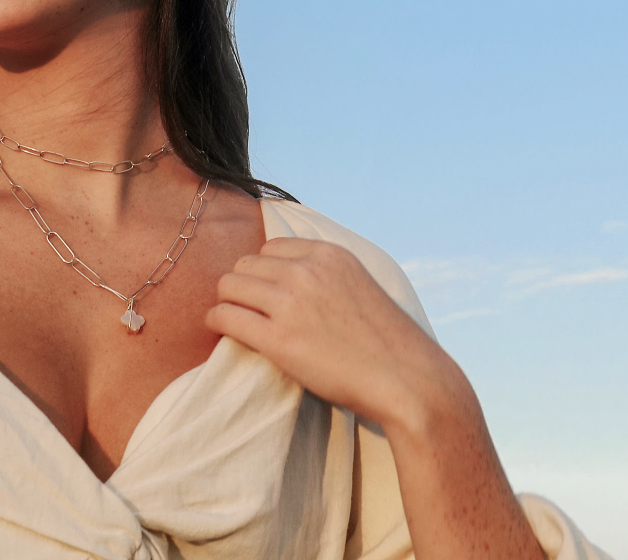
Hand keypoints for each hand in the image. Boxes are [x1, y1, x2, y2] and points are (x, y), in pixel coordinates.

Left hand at [206, 238, 546, 559]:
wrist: (409, 380)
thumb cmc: (388, 344)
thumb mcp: (360, 287)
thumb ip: (327, 276)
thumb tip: (293, 278)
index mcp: (329, 254)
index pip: (272, 247)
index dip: (263, 269)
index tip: (262, 289)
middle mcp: (307, 270)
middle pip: (246, 263)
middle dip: (242, 284)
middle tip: (244, 307)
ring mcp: (291, 302)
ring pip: (230, 285)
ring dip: (226, 301)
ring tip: (232, 318)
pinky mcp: (279, 338)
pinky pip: (226, 316)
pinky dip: (217, 320)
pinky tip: (221, 329)